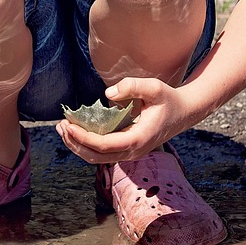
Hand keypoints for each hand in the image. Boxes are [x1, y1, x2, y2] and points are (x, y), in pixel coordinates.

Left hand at [56, 76, 190, 163]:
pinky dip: (86, 144)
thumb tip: (107, 95)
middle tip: (60, 125)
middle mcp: (133, 151)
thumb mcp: (154, 87)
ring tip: (62, 128)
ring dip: (77, 146)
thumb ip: (132, 86)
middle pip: (96, 156)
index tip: (68, 125)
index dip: (83, 137)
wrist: (184, 113)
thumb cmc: (169, 99)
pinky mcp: (127, 149)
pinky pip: (102, 153)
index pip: (104, 145)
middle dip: (74, 143)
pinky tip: (76, 130)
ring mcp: (130, 153)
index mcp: (139, 139)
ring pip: (97, 158)